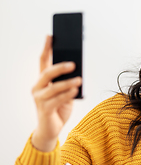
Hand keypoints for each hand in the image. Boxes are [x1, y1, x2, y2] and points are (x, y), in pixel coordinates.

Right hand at [31, 36, 81, 151]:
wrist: (52, 129)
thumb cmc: (59, 107)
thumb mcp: (66, 92)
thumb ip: (69, 82)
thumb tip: (78, 70)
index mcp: (43, 80)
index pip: (43, 61)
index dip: (46, 48)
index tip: (51, 36)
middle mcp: (38, 87)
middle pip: (47, 73)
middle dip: (60, 67)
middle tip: (74, 64)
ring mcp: (39, 99)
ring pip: (53, 87)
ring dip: (67, 83)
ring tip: (79, 80)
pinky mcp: (44, 109)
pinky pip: (56, 100)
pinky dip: (67, 95)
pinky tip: (75, 91)